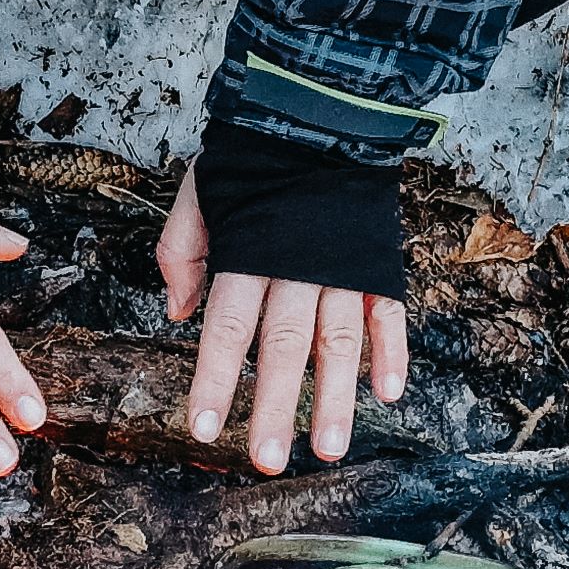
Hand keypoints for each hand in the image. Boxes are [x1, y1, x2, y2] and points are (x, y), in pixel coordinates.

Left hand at [157, 167, 408, 474]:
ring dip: (335, 398)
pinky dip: (391, 354)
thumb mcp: (199, 191)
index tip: (201, 427)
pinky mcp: (378, 265)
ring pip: (340, 342)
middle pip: (284, 347)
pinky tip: (387, 395)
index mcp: (249, 253)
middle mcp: (297, 267)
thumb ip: (180, 251)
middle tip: (267, 459)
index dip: (214, 378)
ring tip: (329, 448)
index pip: (227, 327)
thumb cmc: (255, 159)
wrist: (324, 110)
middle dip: (275, 407)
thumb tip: (177, 313)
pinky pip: (389, 315)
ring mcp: (343, 269)